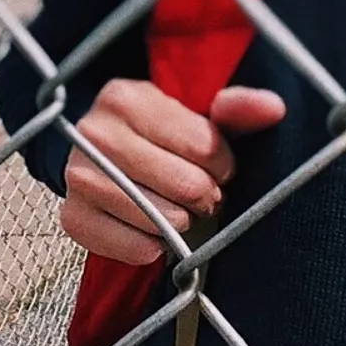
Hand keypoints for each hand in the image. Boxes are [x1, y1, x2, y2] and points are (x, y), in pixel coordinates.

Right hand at [61, 80, 285, 264]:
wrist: (99, 153)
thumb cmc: (157, 133)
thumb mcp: (196, 112)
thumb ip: (236, 109)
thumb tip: (273, 108)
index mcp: (126, 98)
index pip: (203, 146)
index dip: (222, 164)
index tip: (216, 165)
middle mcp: (94, 133)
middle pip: (184, 185)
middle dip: (205, 195)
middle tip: (200, 193)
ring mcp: (78, 177)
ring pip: (161, 218)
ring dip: (181, 221)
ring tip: (178, 208)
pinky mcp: (73, 217)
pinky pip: (134, 247)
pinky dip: (153, 246)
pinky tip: (153, 228)